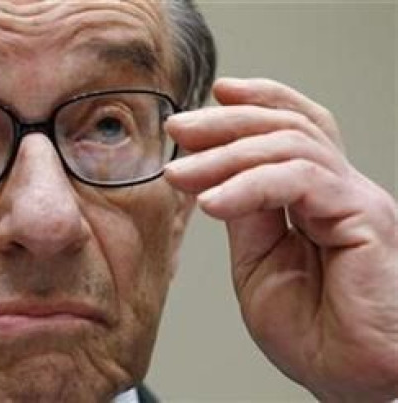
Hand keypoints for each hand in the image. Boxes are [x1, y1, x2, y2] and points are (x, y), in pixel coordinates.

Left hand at [165, 78, 397, 400]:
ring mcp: (356, 201)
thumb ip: (246, 217)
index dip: (254, 104)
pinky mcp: (365, 219)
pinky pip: (300, 181)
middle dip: (225, 122)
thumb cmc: (316, 336)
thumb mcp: (259, 265)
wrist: (354, 381)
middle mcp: (341, 192)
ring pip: (291, 145)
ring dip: (225, 154)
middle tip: (177, 129)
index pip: (293, 129)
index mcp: (318, 200)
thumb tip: (216, 175)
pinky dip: (249, 186)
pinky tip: (212, 203)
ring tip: (179, 175)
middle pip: (288, 127)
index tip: (209, 97)